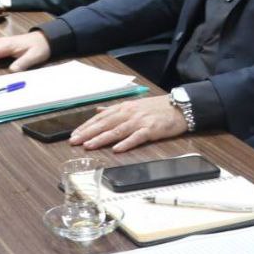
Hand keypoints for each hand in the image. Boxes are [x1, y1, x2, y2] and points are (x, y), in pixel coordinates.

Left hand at [68, 95, 186, 152]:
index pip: (100, 117)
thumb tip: (98, 111)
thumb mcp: (133, 105)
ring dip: (101, 138)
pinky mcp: (151, 129)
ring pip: (117, 130)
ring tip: (89, 146)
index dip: (86, 126)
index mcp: (124, 108)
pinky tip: (117, 149)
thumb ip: (114, 109)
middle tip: (74, 141)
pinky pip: (137, 137)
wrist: (179, 106)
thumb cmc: (157, 107)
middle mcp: (129, 113)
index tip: (74, 134)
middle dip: (88, 133)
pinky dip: (126, 143)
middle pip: (105, 124)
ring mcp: (140, 121)